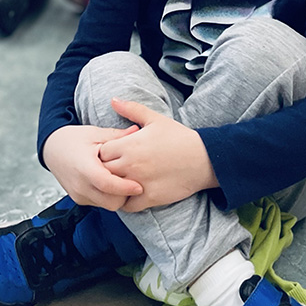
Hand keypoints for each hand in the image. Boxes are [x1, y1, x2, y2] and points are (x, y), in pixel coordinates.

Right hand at [43, 124, 142, 210]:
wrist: (52, 149)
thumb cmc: (72, 140)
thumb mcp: (95, 133)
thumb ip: (117, 135)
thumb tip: (136, 130)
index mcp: (84, 167)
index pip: (106, 184)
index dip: (124, 187)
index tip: (139, 185)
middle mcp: (80, 185)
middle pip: (110, 201)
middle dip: (125, 195)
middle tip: (133, 182)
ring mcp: (79, 194)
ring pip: (107, 205)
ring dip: (117, 197)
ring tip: (122, 180)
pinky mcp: (80, 199)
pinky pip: (100, 204)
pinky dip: (108, 196)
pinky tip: (111, 183)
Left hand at [98, 98, 217, 212]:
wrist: (204, 159)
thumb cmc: (179, 137)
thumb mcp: (154, 119)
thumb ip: (131, 109)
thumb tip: (113, 100)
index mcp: (129, 145)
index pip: (101, 152)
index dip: (103, 153)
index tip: (111, 153)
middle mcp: (131, 165)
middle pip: (103, 172)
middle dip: (105, 170)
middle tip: (113, 169)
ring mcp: (139, 183)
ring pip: (112, 190)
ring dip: (113, 187)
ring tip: (119, 182)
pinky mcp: (150, 198)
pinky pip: (127, 205)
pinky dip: (126, 201)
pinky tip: (131, 194)